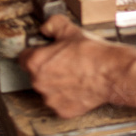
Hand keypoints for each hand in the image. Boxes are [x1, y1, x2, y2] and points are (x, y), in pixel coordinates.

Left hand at [19, 15, 135, 117]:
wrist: (112, 73)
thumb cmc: (92, 53)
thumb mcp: (70, 30)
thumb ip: (53, 25)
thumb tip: (46, 27)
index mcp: (36, 62)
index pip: (23, 57)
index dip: (35, 51)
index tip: (45, 51)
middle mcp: (39, 83)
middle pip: (36, 74)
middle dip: (47, 67)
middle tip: (65, 60)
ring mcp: (51, 99)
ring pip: (48, 89)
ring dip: (56, 82)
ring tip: (74, 73)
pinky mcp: (63, 110)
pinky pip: (60, 102)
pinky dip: (67, 96)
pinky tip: (79, 85)